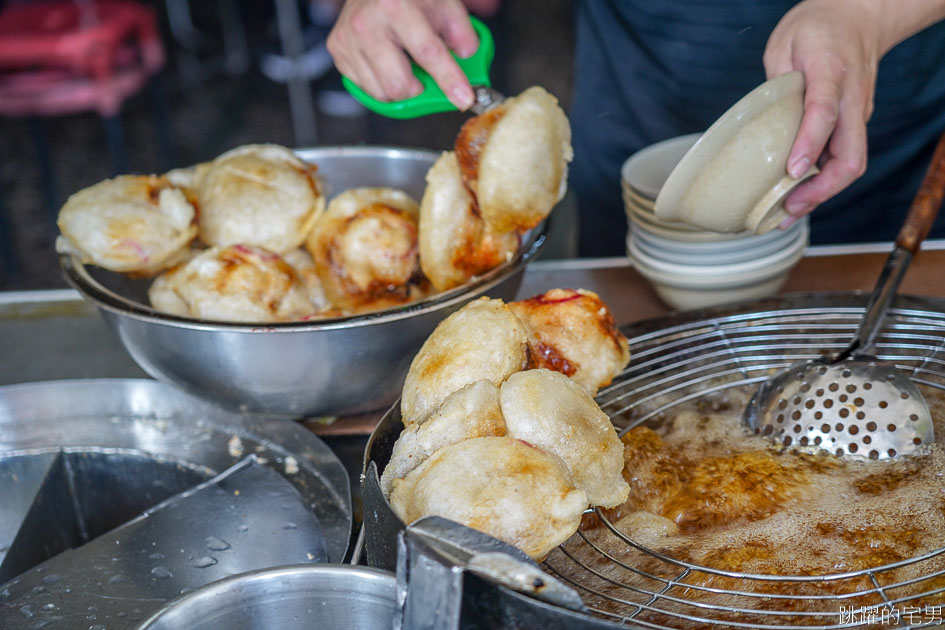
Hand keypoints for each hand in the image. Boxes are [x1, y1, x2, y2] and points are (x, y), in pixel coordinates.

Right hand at [327, 0, 478, 108]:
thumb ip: (461, 31)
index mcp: (396, 6)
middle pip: (399, 86)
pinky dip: (381, 83)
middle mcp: (366, 24)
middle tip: (424, 74)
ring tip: (403, 63)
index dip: (449, 79)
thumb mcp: (442, 2)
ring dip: (400, 87)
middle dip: (419, 89)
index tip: (464, 98)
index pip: (427, 52)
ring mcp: (347, 39)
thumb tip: (468, 59)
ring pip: (381, 93)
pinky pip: (365, 88)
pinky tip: (386, 62)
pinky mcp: (337, 51)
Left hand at [763, 0, 885, 227]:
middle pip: (851, 155)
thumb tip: (763, 126)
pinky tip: (798, 196)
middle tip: (788, 207)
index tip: (791, 171)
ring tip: (787, 214)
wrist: (862, 15)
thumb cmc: (818, 27)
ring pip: (852, 163)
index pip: (824, 113)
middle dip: (821, 189)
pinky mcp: (856, 122)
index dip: (809, 145)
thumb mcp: (785, 43)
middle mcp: (852, 99)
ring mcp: (859, 113)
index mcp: (831, 72)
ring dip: (822, 193)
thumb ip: (775, 82)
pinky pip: (845, 157)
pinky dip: (824, 181)